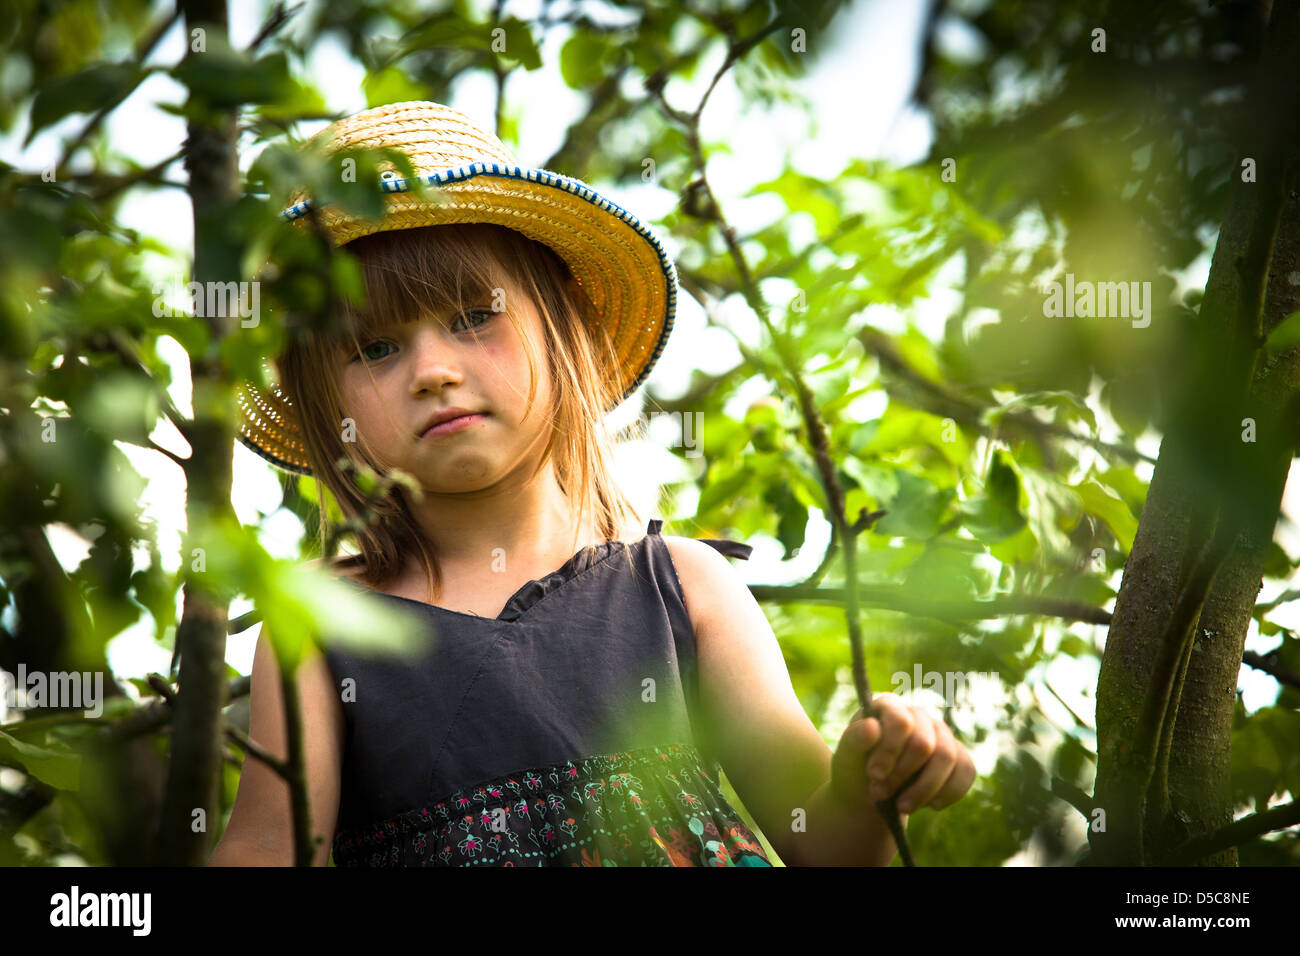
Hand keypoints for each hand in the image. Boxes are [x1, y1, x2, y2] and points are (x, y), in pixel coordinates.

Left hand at [829, 693, 975, 814]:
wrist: (872, 795)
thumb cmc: (856, 770)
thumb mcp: (845, 758)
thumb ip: (854, 740)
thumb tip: (872, 727)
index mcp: (889, 706)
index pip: (900, 721)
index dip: (890, 750)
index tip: (874, 775)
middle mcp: (919, 714)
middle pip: (924, 744)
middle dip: (902, 775)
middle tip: (880, 793)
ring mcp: (941, 734)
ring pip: (947, 758)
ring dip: (924, 789)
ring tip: (902, 807)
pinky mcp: (958, 755)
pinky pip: (966, 771)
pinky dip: (948, 793)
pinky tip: (929, 805)